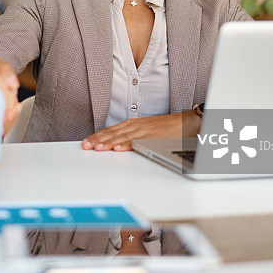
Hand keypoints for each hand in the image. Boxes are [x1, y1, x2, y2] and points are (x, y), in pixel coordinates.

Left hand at [81, 110, 200, 151]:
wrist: (186, 123)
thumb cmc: (166, 129)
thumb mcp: (145, 131)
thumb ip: (131, 138)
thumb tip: (116, 146)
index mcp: (132, 125)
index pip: (110, 131)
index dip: (97, 137)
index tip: (86, 142)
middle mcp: (136, 126)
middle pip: (113, 133)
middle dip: (98, 140)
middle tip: (85, 146)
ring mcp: (145, 130)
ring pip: (123, 136)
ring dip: (109, 142)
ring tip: (97, 148)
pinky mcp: (155, 136)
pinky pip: (140, 141)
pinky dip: (128, 144)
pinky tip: (119, 148)